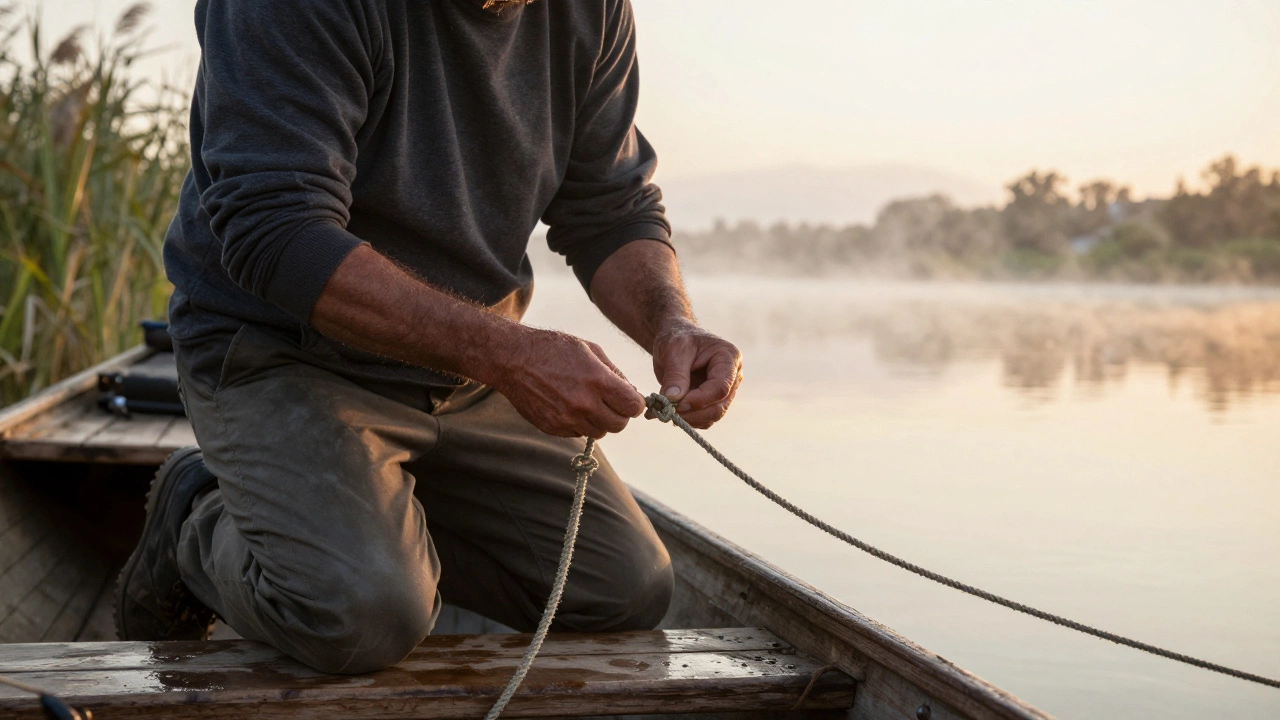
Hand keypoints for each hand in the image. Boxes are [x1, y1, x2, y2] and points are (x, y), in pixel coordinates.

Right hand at [493, 328, 644, 438]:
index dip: (636, 404)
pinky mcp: (553, 428)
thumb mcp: (590, 349)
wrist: (513, 359)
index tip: (631, 399)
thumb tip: (632, 392)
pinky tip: (570, 406)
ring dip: (600, 421)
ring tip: (588, 403)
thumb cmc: (553, 349)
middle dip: (620, 414)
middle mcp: (583, 404)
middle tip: (611, 402)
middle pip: (619, 424)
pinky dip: (580, 424)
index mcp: (597, 380)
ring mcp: (566, 419)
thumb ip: (614, 373)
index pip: (633, 407)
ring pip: (600, 432)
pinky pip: (578, 434)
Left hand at [651, 320, 742, 428]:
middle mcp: (732, 377)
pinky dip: (688, 420)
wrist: (675, 340)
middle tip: (667, 411)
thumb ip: (675, 375)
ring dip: (689, 419)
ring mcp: (725, 391)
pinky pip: (705, 418)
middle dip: (693, 413)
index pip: (721, 387)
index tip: (676, 404)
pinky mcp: (714, 401)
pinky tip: (672, 412)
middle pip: (719, 405)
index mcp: (729, 358)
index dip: (700, 400)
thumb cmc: (677, 338)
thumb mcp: (673, 350)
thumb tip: (672, 400)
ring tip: (666, 411)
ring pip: (713, 415)